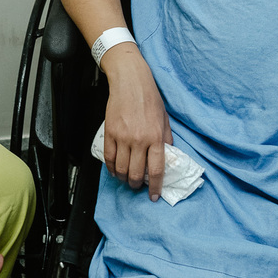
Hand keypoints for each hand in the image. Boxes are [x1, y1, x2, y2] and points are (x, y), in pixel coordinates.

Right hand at [101, 45, 171, 200]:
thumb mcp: (165, 118)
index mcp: (156, 137)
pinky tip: (114, 170)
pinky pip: (109, 157)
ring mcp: (123, 137)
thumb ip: (166, 139)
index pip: (157, 170)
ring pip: (121, 169)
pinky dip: (111, 168)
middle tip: (138, 186)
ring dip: (123, 179)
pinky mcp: (110, 133)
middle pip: (136, 173)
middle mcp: (139, 140)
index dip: (155, 187)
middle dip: (137, 185)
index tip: (154, 195)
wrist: (130, 81)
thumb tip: (167, 156)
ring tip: (126, 179)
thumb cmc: (149, 97)